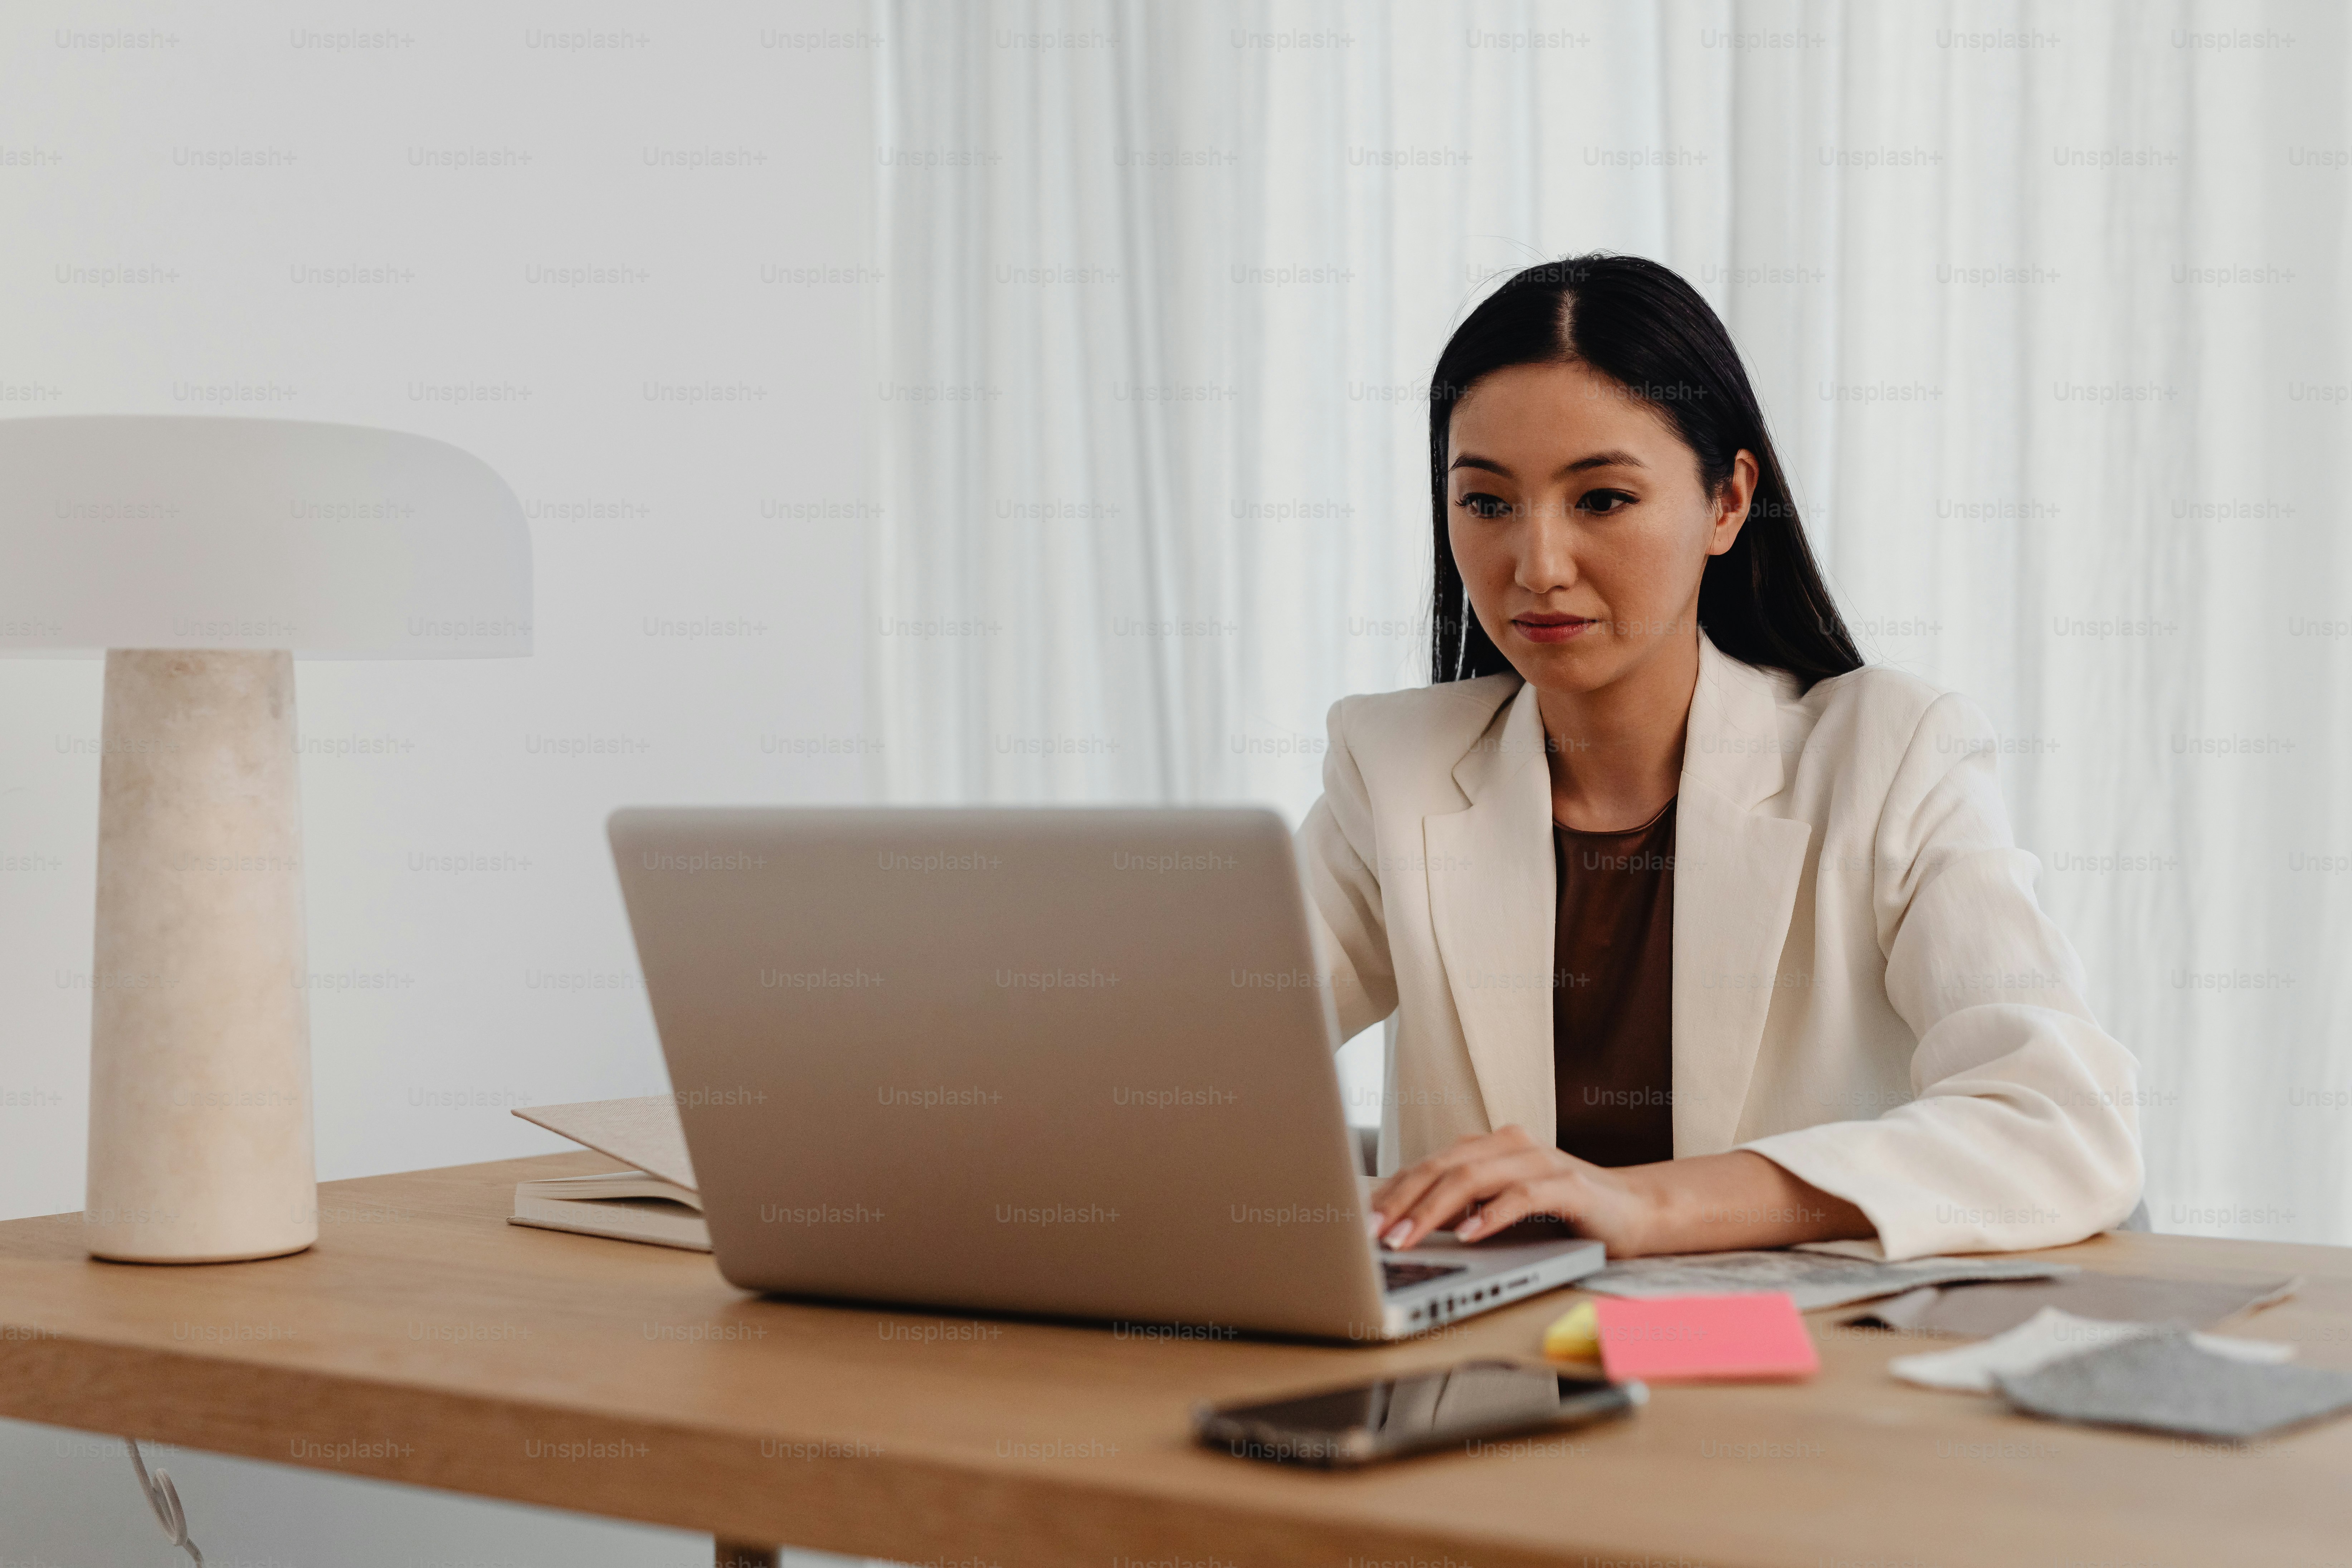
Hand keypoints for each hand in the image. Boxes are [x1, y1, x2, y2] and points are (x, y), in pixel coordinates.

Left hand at [1367, 1125, 1660, 1255]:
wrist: (1633, 1212)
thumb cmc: (1560, 1213)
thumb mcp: (1500, 1208)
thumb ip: (1462, 1208)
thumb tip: (1402, 1227)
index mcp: (1489, 1146)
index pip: (1428, 1164)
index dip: (1391, 1191)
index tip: (1359, 1220)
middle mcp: (1510, 1145)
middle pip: (1442, 1167)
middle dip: (1401, 1202)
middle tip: (1372, 1234)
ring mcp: (1541, 1161)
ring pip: (1473, 1178)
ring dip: (1434, 1211)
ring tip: (1407, 1238)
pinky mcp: (1571, 1186)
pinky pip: (1522, 1196)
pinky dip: (1492, 1215)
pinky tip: (1469, 1236)